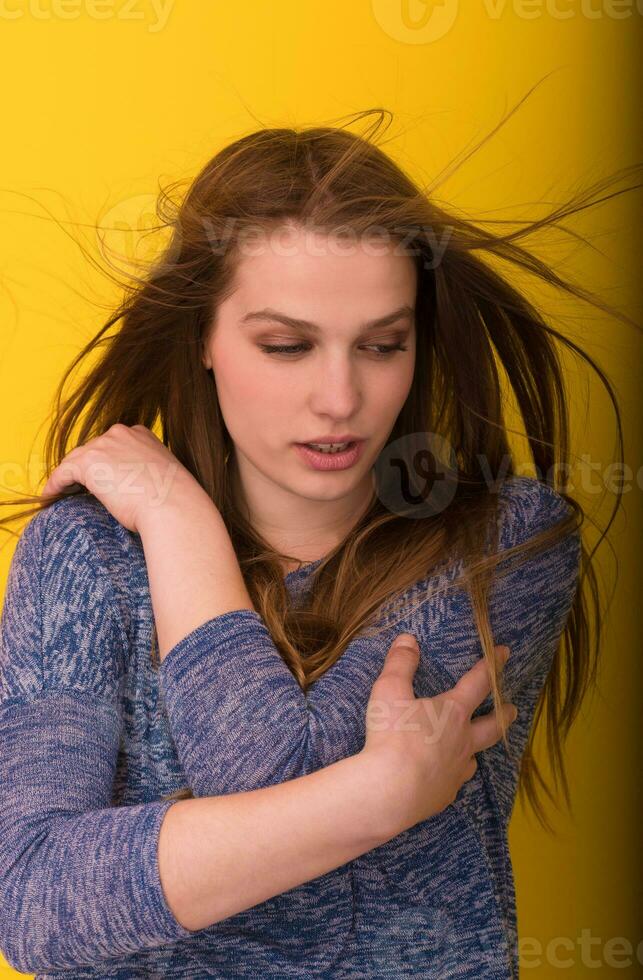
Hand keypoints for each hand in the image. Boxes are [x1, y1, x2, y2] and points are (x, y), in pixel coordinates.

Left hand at [40, 423, 200, 533]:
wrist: (173, 506)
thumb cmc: (173, 500)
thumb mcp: (164, 476)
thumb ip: (147, 472)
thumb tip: (135, 487)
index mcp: (141, 434)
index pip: (112, 445)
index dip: (104, 462)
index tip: (102, 478)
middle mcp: (121, 433)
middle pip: (92, 450)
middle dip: (86, 468)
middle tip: (80, 488)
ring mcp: (103, 445)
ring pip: (76, 460)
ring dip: (69, 477)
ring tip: (63, 493)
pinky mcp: (88, 463)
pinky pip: (63, 473)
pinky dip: (55, 486)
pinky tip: (51, 497)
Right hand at [361, 634, 516, 835]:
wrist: (390, 790)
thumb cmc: (392, 736)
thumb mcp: (389, 691)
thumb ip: (399, 664)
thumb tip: (408, 639)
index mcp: (452, 712)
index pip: (478, 682)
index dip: (492, 665)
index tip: (504, 652)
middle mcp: (462, 741)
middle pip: (492, 725)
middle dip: (504, 714)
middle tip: (513, 709)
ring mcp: (457, 770)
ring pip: (475, 757)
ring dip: (477, 748)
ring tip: (474, 747)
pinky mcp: (445, 794)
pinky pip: (455, 780)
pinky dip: (453, 774)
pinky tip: (445, 776)